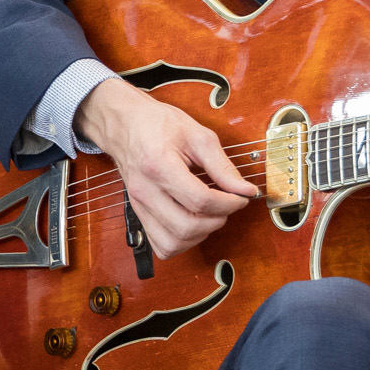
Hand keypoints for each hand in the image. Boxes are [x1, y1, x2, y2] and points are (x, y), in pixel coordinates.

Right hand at [73, 76, 257, 256]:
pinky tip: (192, 223)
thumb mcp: (197, 136)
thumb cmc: (158, 124)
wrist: (125, 124)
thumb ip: (222, 166)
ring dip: (200, 235)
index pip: (200, 200)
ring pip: (172, 243)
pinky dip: (181, 242)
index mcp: (159, 166)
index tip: (241, 196)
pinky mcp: (138, 213)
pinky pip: (160, 244)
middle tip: (228, 205)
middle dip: (217, 220)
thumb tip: (245, 190)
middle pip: (186, 227)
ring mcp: (139, 205)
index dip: (229, 203)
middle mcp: (145, 191)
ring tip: (210, 215)